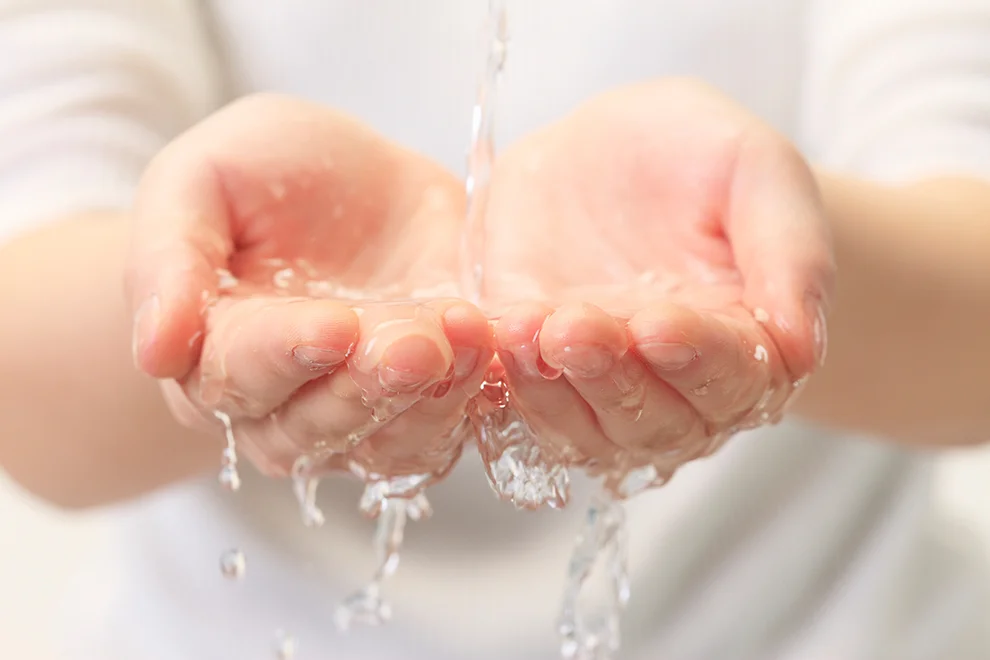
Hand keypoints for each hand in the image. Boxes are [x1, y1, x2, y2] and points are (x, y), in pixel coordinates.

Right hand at [126, 94, 492, 479]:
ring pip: (386, 442)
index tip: (332, 326)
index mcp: (214, 352)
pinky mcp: (424, 398)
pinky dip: (473, 399)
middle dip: (368, 388)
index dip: (285, 355)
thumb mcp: (198, 182)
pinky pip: (446, 427)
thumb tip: (154, 350)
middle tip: (415, 344)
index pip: (239, 375)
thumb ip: (167, 259)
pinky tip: (492, 347)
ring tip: (466, 338)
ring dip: (429, 400)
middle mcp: (283, 402)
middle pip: (316, 426)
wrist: (343, 176)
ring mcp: (358, 407)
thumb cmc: (258, 175)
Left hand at [481, 79, 834, 489]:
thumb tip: (804, 346)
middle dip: (613, 380)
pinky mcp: (531, 367)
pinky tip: (489, 339)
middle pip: (651, 421)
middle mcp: (671, 387)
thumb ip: (791, 252)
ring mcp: (596, 384)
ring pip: (581, 428)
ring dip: (551, 391)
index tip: (661, 324)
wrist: (614, 150)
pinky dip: (501, 382)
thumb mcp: (758, 172)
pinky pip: (514, 400)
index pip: (731, 381)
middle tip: (578, 328)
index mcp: (744, 348)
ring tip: (525, 331)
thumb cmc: (700, 158)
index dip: (697, 360)